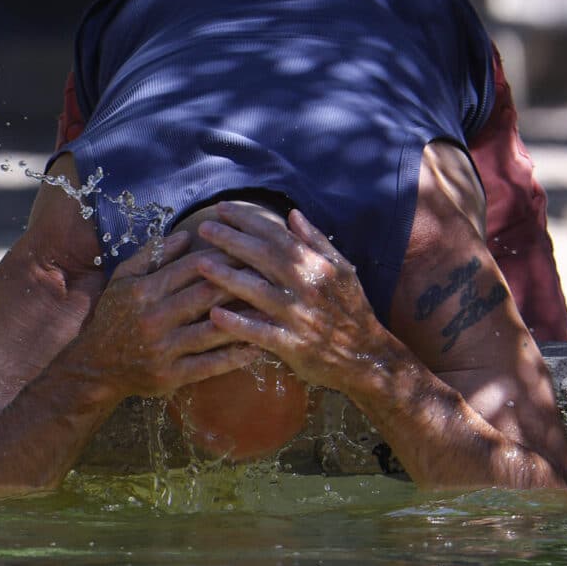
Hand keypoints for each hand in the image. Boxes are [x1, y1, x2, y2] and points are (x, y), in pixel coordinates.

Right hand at [66, 232, 261, 399]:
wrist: (95, 366)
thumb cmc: (114, 316)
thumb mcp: (123, 279)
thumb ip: (152, 255)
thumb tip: (187, 235)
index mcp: (143, 291)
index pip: (191, 267)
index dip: (224, 257)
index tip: (249, 250)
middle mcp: (153, 318)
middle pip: (206, 295)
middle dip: (241, 283)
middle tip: (270, 275)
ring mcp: (162, 349)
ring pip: (212, 331)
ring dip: (245, 319)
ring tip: (273, 310)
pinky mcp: (170, 376)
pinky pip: (209, 365)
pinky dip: (235, 356)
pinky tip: (257, 347)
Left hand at [195, 204, 403, 394]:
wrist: (366, 356)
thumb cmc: (351, 310)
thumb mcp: (342, 269)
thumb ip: (316, 241)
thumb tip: (292, 214)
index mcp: (316, 265)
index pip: (277, 235)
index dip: (248, 220)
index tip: (223, 209)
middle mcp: (306, 286)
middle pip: (262, 257)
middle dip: (230, 240)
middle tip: (203, 228)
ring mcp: (298, 315)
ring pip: (257, 291)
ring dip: (227, 277)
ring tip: (200, 264)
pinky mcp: (292, 344)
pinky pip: (261, 332)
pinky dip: (238, 324)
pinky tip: (215, 315)